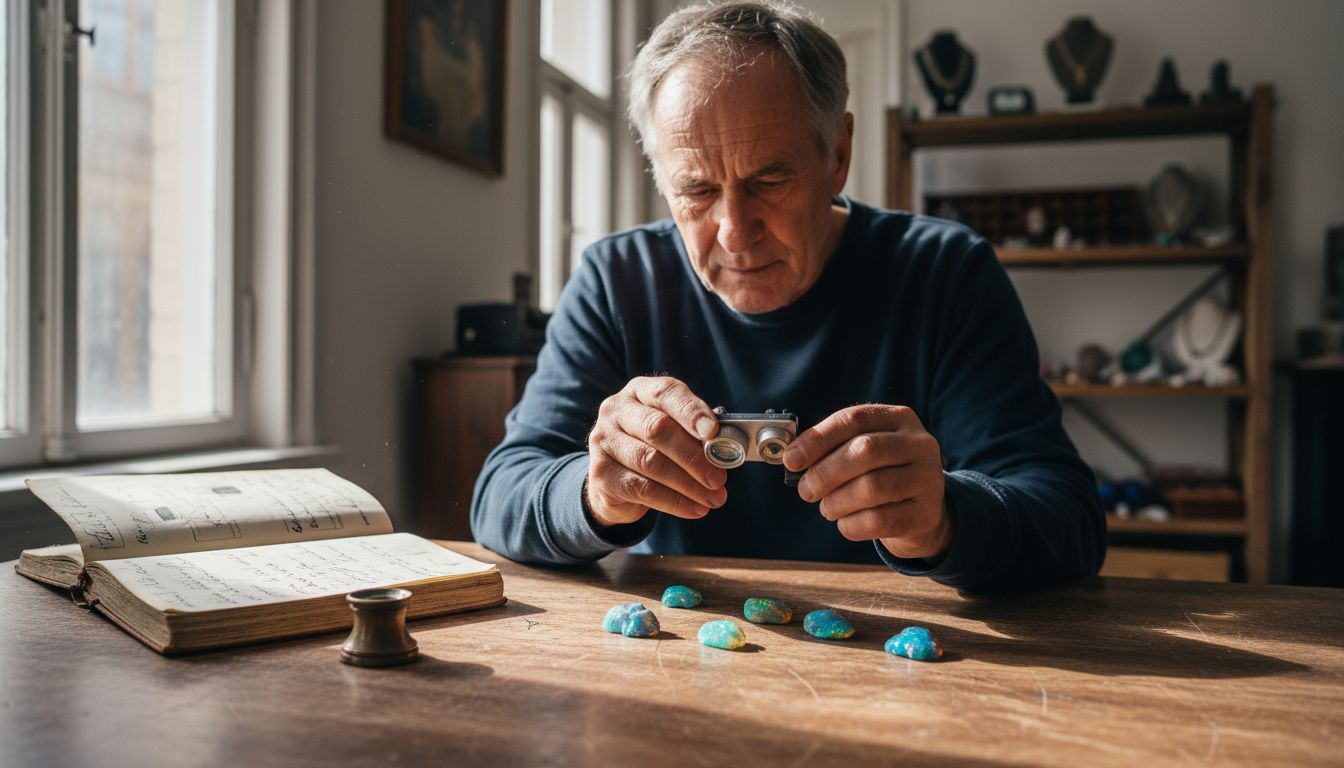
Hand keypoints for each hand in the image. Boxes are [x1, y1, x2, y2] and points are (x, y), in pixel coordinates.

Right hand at [585, 376, 727, 526]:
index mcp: (640, 391)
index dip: (691, 411)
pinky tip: (694, 509)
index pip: (666, 392)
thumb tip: (726, 449)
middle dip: (694, 456)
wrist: (615, 481)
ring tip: (713, 498)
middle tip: (719, 478)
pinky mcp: (600, 473)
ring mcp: (603, 440)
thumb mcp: (674, 432)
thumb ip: (696, 435)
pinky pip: (641, 489)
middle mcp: (616, 410)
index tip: (713, 432)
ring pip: (650, 461)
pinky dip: (673, 501)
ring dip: (688, 484)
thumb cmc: (654, 449)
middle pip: (658, 429)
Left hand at [782, 405, 949, 559]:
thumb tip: (792, 456)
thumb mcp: (861, 453)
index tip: (792, 460)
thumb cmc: (880, 476)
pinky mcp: (926, 514)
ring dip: (837, 501)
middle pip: (865, 450)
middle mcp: (920, 444)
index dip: (818, 439)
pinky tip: (845, 523)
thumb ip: (830, 448)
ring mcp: (928, 478)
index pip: (854, 419)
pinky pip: (879, 520)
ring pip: (872, 487)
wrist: (919, 513)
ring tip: (828, 508)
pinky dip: (851, 525)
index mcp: (899, 418)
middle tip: (806, 490)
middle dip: (825, 472)